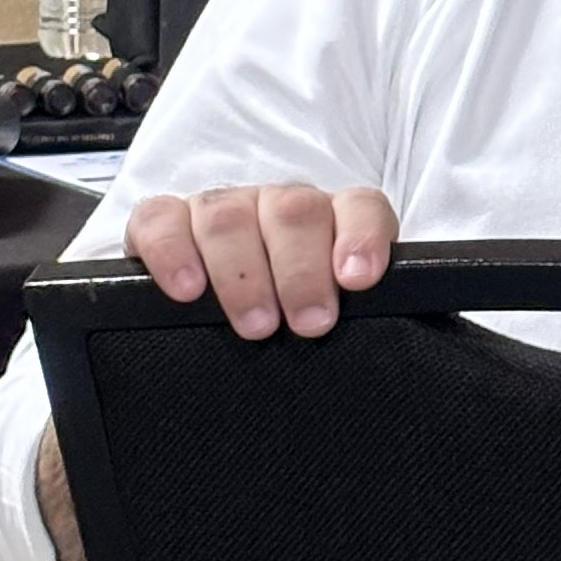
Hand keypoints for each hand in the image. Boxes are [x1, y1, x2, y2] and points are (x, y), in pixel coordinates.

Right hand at [122, 183, 396, 337]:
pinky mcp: (165, 223)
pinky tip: (187, 289)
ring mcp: (221, 209)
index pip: (361, 208)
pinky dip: (172, 251)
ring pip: (229, 214)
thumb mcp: (333, 319)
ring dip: (243, 271)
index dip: (361, 236)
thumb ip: (364, 320)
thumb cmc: (289, 320)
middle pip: (294, 211)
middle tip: (309, 322)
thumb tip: (400, 353)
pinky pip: (160, 219)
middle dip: (302, 269)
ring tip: (256, 323)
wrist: (221, 317)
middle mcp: (277, 207)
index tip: (359, 279)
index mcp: (331, 222)